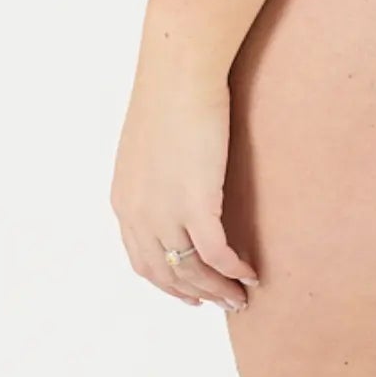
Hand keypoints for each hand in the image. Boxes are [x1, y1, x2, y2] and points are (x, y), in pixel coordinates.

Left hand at [110, 63, 259, 312]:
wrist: (179, 73)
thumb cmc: (170, 93)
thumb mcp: (149, 142)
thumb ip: (155, 172)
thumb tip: (175, 176)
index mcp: (125, 201)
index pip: (142, 259)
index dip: (168, 282)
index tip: (190, 292)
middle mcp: (138, 215)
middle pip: (165, 274)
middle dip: (194, 294)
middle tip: (220, 303)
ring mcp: (165, 213)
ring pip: (191, 270)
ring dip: (216, 290)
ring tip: (240, 298)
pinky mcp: (196, 203)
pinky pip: (216, 252)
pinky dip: (233, 269)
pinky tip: (250, 273)